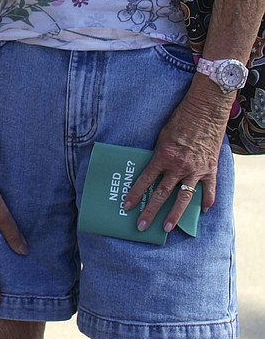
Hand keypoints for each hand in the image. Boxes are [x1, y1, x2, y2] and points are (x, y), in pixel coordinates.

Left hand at [122, 91, 226, 231]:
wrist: (205, 110)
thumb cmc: (180, 119)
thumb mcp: (162, 136)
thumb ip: (158, 154)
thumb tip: (151, 169)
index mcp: (163, 156)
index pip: (145, 180)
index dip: (135, 194)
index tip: (127, 206)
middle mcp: (178, 166)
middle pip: (162, 194)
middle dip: (150, 212)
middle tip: (141, 226)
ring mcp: (196, 170)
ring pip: (184, 198)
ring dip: (175, 214)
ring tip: (167, 227)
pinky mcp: (210, 168)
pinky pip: (209, 190)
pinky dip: (207, 201)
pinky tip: (204, 210)